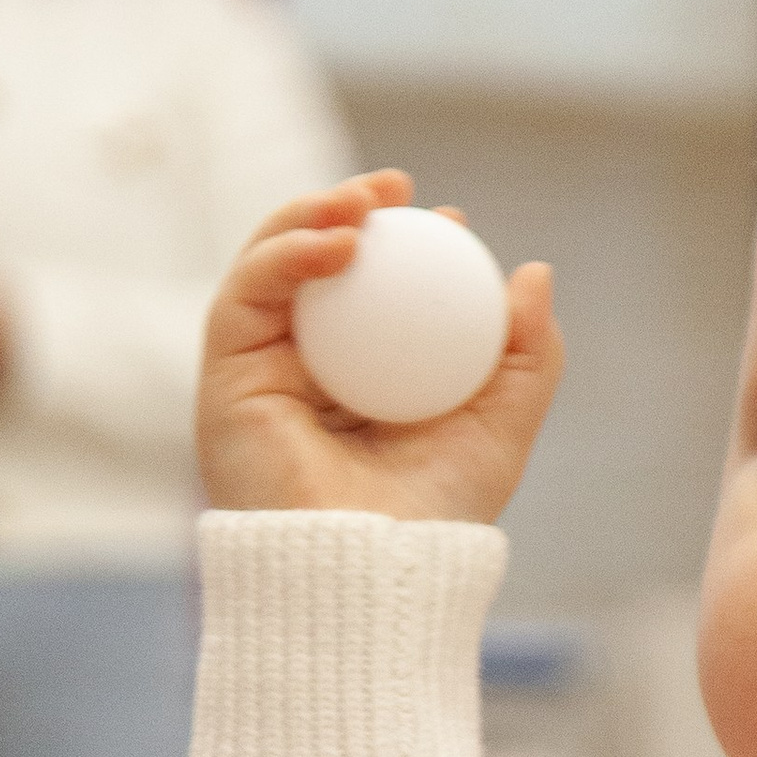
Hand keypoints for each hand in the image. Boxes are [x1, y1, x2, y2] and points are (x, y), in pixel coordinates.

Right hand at [196, 173, 560, 519]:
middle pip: (318, 270)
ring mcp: (263, 373)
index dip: (407, 245)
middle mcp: (309, 373)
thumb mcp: (500, 425)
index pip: (378, 294)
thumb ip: (523, 355)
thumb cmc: (438, 515)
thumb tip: (533, 273)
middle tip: (395, 187)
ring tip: (363, 199)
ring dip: (310, 215)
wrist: (374, 569)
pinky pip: (245, 294)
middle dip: (349, 210)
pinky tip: (338, 242)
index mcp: (366, 381)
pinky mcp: (223, 378)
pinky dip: (285, 254)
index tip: (449, 219)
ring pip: (272, 267)